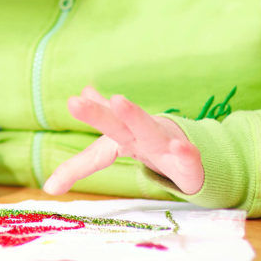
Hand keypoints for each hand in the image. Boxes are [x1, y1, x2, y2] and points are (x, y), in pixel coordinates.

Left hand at [43, 86, 203, 195]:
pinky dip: (185, 152)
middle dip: (96, 115)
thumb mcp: (119, 141)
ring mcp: (164, 144)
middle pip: (116, 126)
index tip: (71, 102)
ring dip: (133, 117)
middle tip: (74, 102)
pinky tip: (181, 147)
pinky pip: (187, 159)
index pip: (96, 143)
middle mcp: (140, 136)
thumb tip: (79, 96)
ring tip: (117, 100)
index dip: (83, 132)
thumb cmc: (147, 142)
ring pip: (148, 131)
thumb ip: (95, 133)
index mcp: (122, 135)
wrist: (189, 148)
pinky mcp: (187, 163)